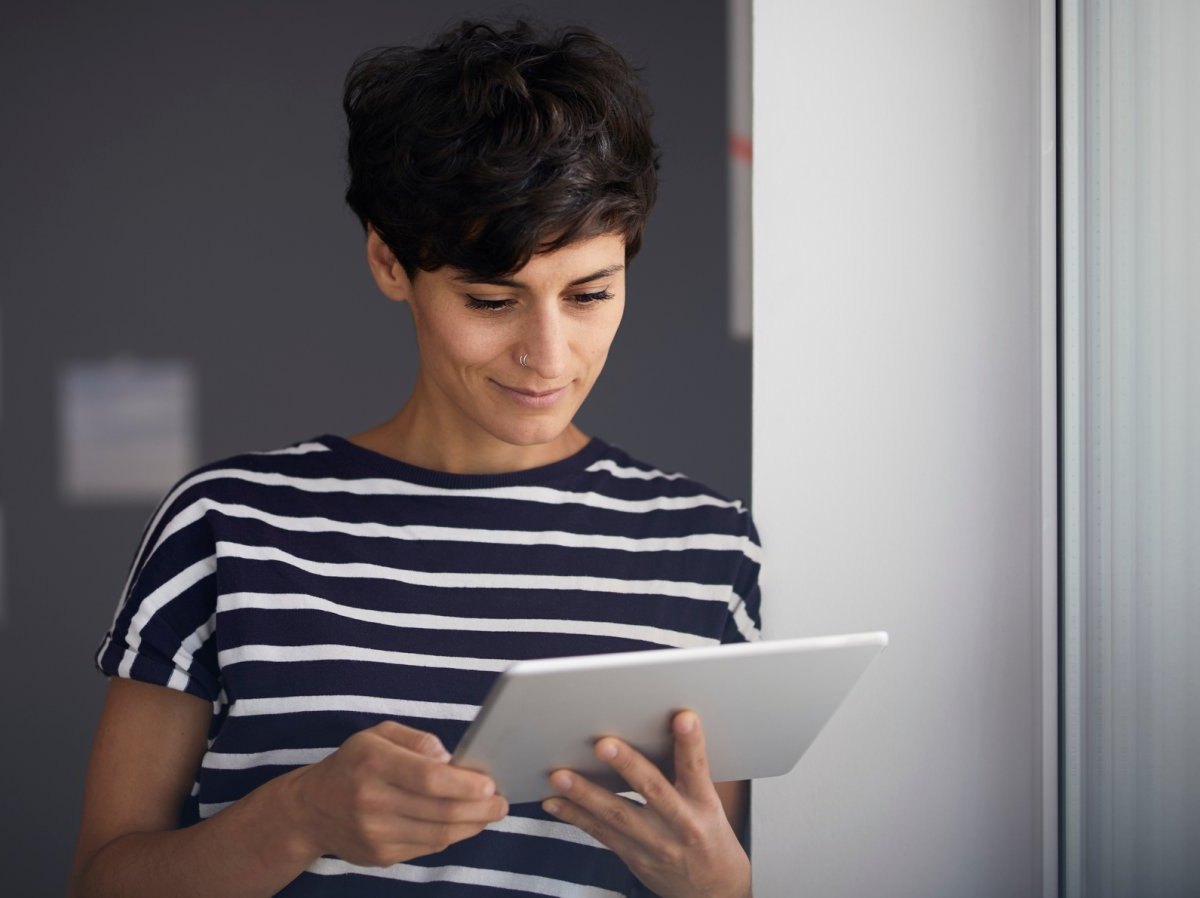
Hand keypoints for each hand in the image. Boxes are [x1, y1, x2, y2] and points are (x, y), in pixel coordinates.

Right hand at [289, 720, 507, 866]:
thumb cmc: (355, 763)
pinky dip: (451, 837)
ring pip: (439, 835)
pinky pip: (427, 848)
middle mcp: (373, 801)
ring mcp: (376, 833)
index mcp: (374, 763)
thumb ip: (419, 741)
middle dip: (480, 809)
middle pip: (441, 811)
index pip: (430, 779)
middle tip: (502, 803)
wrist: (311, 808)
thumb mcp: (380, 734)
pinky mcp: (380, 856)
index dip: (466, 784)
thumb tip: (451, 760)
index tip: (490, 784)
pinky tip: (463, 824)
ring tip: (489, 814)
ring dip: (472, 826)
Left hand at [542, 711, 751, 897]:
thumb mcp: (709, 803)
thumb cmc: (708, 834)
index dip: (691, 743)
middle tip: (602, 744)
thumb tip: (651, 731)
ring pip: (617, 816)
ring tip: (560, 776)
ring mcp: (655, 843)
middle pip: (653, 790)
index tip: (683, 718)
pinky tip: (553, 802)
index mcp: (703, 803)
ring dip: (585, 794)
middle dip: (627, 766)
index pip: (697, 768)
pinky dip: (574, 816)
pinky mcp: (634, 856)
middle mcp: (680, 823)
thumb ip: (684, 773)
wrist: (714, 889)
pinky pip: (600, 833)